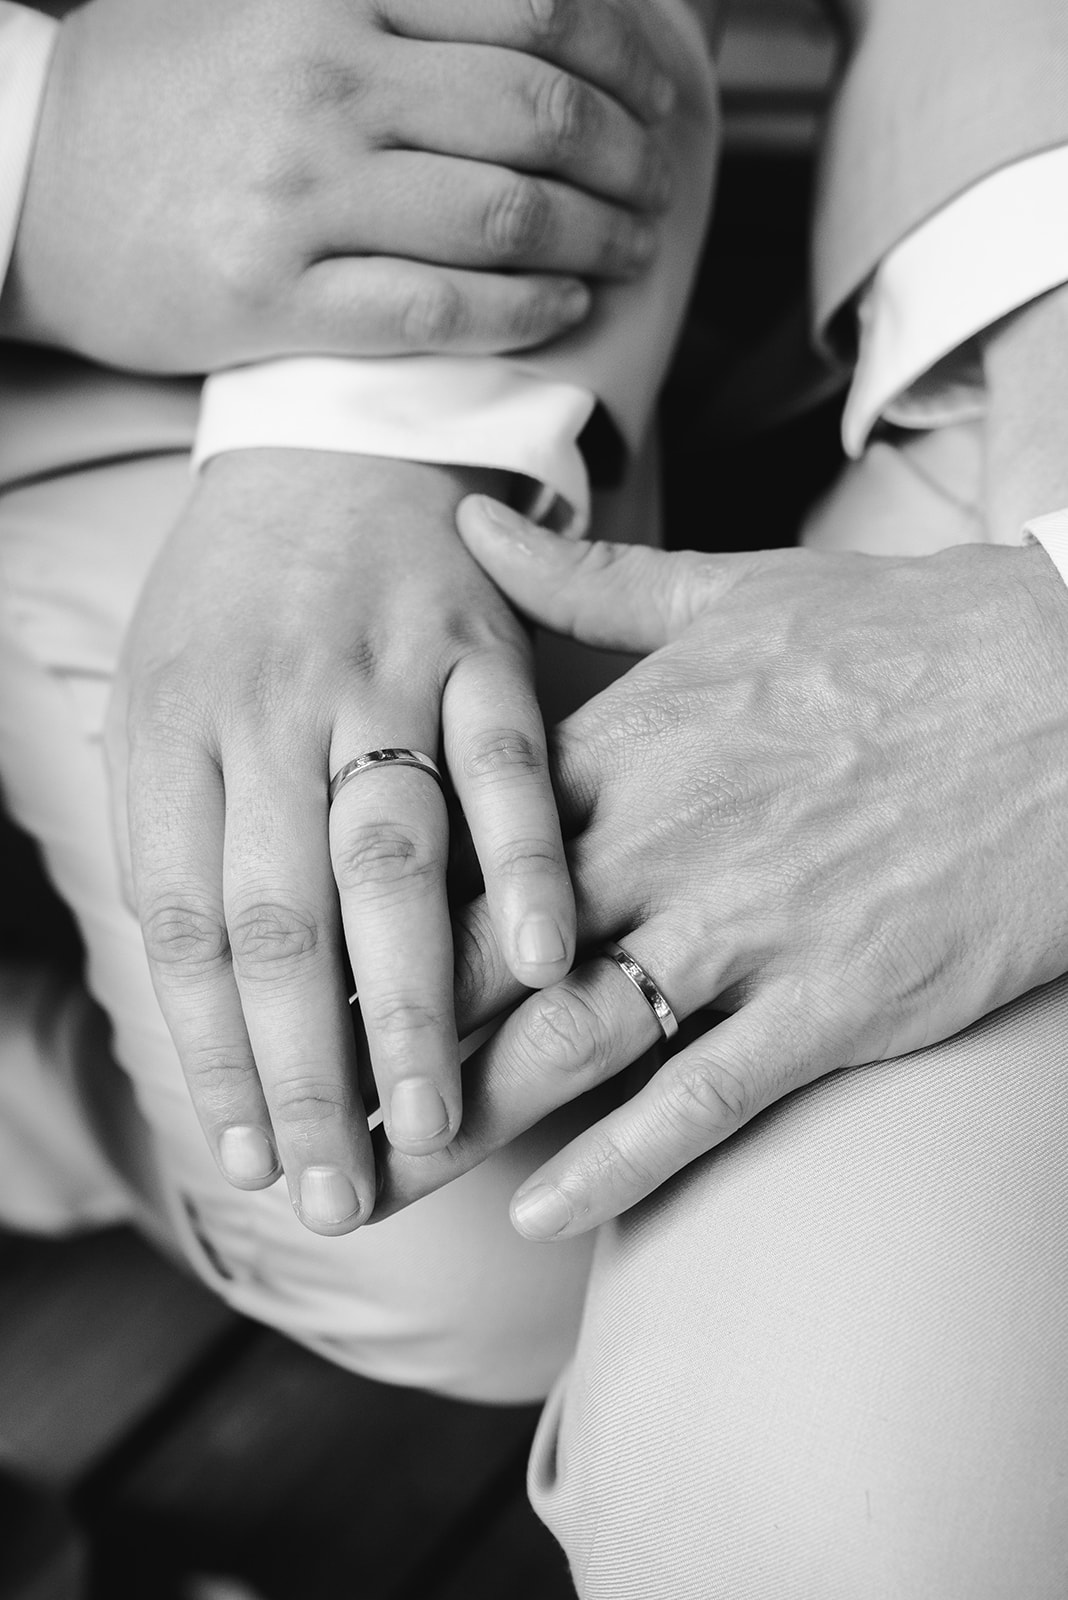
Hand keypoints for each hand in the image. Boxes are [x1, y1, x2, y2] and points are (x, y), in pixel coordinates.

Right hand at [1, 0, 677, 370]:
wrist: (33, 186)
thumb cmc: (160, 92)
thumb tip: (528, 11)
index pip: (527, 5)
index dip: (621, 56)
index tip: (657, 98)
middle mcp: (324, 81)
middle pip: (535, 113)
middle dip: (625, 157)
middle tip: (657, 188)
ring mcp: (300, 196)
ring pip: (499, 215)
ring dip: (593, 238)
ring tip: (628, 252)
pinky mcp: (277, 298)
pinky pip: (437, 310)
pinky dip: (521, 311)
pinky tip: (562, 308)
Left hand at [105, 456, 576, 1234]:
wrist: (335, 431)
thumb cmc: (242, 590)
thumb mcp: (163, 688)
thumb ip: (173, 831)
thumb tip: (195, 1005)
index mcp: (176, 731)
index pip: (188, 927)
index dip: (215, 1055)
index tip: (248, 1160)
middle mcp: (269, 711)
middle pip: (280, 919)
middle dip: (306, 1070)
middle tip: (336, 1193)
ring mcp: (381, 677)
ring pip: (388, 860)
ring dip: (407, 1002)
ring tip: (428, 1126)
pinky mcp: (485, 651)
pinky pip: (507, 765)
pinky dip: (522, 861)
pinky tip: (537, 966)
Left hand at [370, 500, 1067, 1236]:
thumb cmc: (904, 637)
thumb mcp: (733, 588)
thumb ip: (588, 583)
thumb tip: (476, 526)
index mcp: (630, 741)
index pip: (458, 845)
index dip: (366, 916)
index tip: (293, 971)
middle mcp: (667, 839)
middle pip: (488, 958)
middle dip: (382, 1042)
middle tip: (301, 1109)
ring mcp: (751, 927)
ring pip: (571, 1040)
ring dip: (462, 1120)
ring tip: (378, 1182)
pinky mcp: (835, 1000)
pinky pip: (703, 1097)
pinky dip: (616, 1161)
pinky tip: (540, 1211)